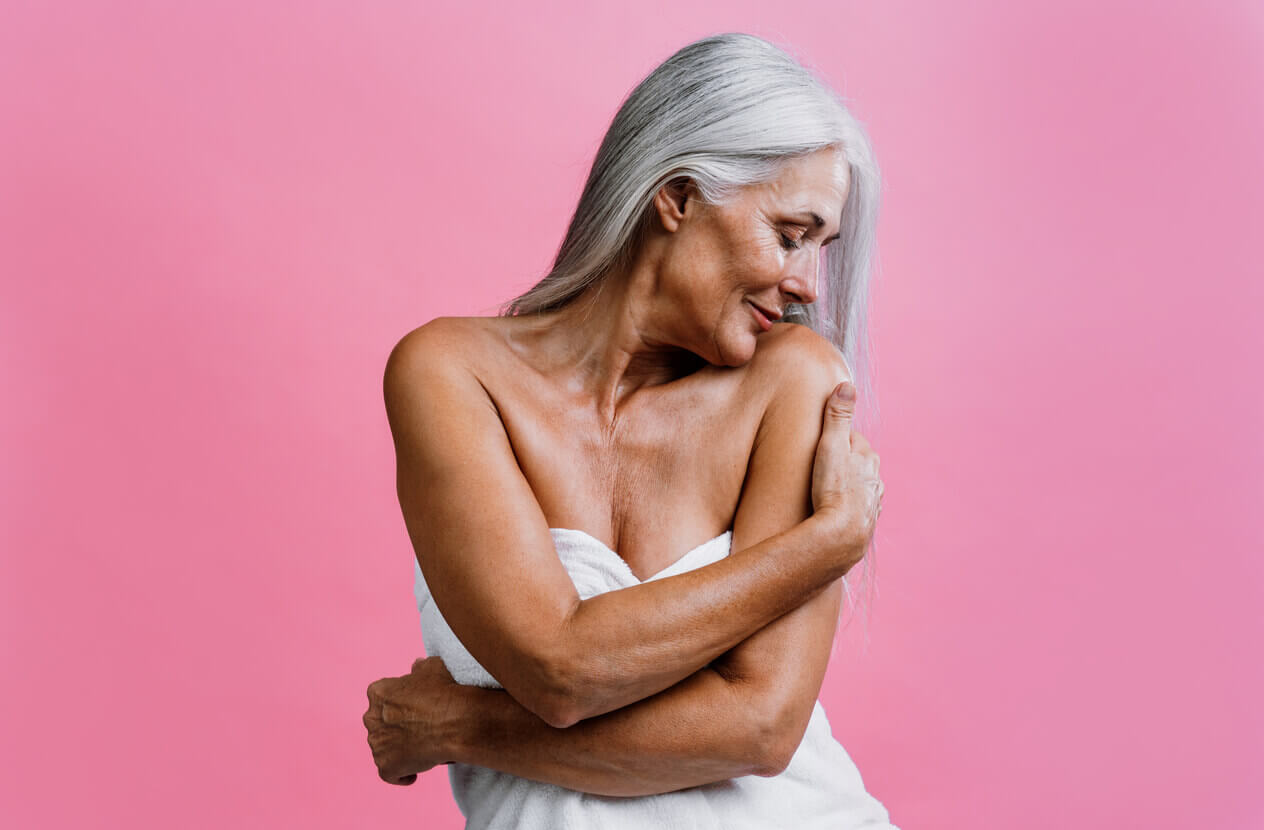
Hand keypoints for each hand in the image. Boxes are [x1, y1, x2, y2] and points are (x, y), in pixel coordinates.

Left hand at [363, 656, 459, 784]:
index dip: (398, 703)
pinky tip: (413, 774)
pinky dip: (401, 774)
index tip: (413, 708)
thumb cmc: (446, 691)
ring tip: (421, 750)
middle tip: (418, 729)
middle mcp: (371, 718)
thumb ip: (420, 668)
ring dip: (397, 749)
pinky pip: (390, 773)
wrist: (456, 722)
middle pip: (380, 723)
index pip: (382, 697)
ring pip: (383, 748)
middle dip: (394, 726)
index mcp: (378, 692)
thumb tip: (415, 666)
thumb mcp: (434, 667)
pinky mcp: (385, 767)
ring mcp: (377, 744)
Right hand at [810, 381, 883, 572]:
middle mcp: (875, 479)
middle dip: (843, 462)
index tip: (820, 444)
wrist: (841, 536)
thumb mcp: (830, 446)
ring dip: (847, 486)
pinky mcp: (866, 523)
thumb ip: (837, 416)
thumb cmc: (833, 489)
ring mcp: (872, 502)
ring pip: (860, 486)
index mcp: (868, 457)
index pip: (853, 439)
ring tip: (826, 491)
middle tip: (820, 466)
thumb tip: (847, 384)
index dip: (836, 439)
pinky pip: (858, 509)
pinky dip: (848, 508)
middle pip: (859, 463)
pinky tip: (836, 513)